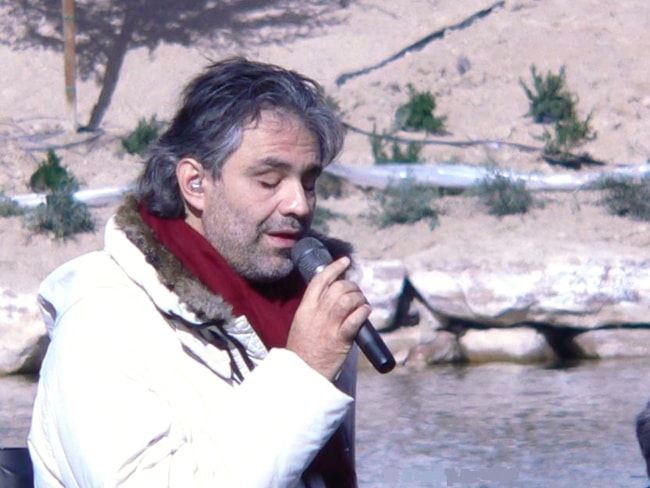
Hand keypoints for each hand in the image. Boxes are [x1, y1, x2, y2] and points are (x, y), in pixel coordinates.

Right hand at [287, 256, 370, 379]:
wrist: (302, 373)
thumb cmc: (303, 350)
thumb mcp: (301, 324)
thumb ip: (313, 310)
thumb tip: (332, 297)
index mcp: (305, 309)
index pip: (320, 280)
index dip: (334, 267)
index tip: (345, 261)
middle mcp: (317, 314)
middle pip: (338, 288)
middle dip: (352, 286)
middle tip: (357, 293)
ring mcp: (329, 326)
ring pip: (348, 300)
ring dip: (359, 298)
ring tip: (362, 304)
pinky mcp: (340, 339)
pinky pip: (356, 319)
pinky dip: (363, 312)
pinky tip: (366, 312)